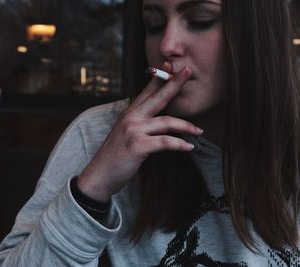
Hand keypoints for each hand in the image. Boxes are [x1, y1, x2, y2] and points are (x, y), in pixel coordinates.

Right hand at [77, 66, 202, 201]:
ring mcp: (133, 130)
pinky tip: (189, 147)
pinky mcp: (137, 145)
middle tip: (187, 71)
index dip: (159, 77)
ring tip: (199, 131)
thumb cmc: (116, 156)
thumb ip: (139, 122)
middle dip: (175, 84)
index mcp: (129, 113)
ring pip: (167, 122)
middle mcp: (131, 117)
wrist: (100, 176)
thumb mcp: (125, 133)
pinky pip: (165, 142)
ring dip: (186, 126)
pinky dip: (179, 144)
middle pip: (158, 97)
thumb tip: (155, 118)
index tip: (169, 65)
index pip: (147, 91)